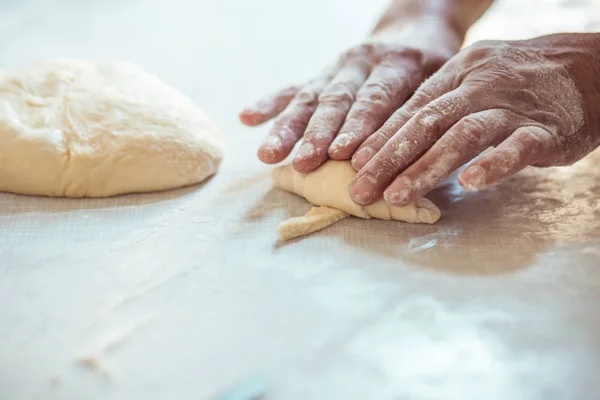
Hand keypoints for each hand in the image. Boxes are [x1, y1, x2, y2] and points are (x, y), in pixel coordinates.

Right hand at [240, 18, 459, 172]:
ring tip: (267, 153)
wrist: (414, 27)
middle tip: (304, 162)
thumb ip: (425, 110)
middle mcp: (362, 62)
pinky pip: (292, 88)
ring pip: (309, 97)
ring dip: (288, 127)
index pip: (376, 97)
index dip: (358, 126)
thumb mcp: (443, 78)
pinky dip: (269, 103)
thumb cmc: (434, 64)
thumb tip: (418, 156)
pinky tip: (246, 118)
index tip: (340, 154)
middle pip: (336, 99)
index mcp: (398, 63)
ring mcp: (337, 68)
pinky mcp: (321, 74)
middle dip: (318, 133)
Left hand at [349, 34, 599, 205]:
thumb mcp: (473, 81)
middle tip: (361, 191)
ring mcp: (513, 107)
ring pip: (464, 135)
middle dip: (389, 159)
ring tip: (397, 196)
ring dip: (426, 167)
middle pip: (427, 123)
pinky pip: (519, 146)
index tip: (352, 165)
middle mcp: (480, 86)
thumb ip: (438, 108)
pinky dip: (495, 164)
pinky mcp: (547, 129)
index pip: (411, 110)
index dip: (380, 139)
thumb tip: (390, 144)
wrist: (590, 65)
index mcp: (457, 75)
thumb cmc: (519, 82)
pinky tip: (471, 183)